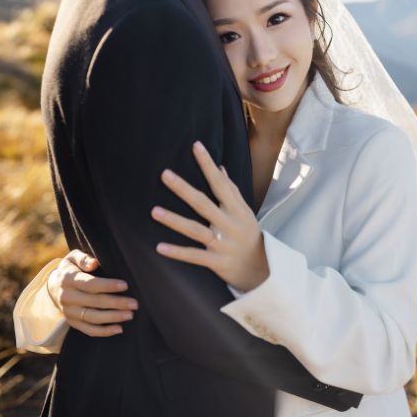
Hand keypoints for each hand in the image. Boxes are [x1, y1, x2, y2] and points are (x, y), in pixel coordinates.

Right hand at [46, 249, 136, 336]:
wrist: (54, 286)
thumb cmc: (71, 268)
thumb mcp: (73, 258)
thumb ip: (83, 258)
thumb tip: (94, 263)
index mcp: (68, 280)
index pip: (90, 284)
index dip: (108, 285)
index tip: (125, 285)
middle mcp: (67, 297)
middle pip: (94, 302)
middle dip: (116, 303)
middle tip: (134, 303)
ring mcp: (69, 312)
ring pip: (92, 317)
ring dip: (112, 317)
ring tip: (130, 315)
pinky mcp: (72, 322)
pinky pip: (88, 330)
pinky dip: (103, 332)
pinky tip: (119, 329)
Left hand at [152, 141, 269, 292]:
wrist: (262, 270)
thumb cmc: (249, 236)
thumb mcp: (245, 212)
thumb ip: (232, 191)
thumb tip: (220, 168)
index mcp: (236, 210)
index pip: (220, 183)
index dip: (208, 165)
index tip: (196, 146)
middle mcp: (229, 224)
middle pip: (203, 204)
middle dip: (183, 189)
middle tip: (165, 174)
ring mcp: (222, 244)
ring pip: (195, 230)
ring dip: (174, 221)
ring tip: (154, 211)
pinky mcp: (217, 262)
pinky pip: (194, 256)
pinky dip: (177, 252)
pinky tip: (159, 247)